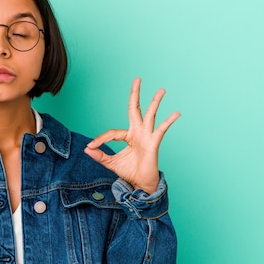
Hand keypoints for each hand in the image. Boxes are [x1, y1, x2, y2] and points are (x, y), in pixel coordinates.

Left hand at [84, 78, 179, 193]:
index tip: (90, 146)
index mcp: (128, 136)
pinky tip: (176, 113)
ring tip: (162, 90)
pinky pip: (161, 130)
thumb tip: (86, 149)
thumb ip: (99, 155)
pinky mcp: (154, 143)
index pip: (112, 132)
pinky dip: (168, 122)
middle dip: (135, 94)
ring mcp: (147, 136)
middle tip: (137, 79)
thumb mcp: (110, 163)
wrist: (141, 184)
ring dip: (155, 102)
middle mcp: (138, 132)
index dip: (100, 139)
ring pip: (150, 115)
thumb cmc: (129, 171)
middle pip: (135, 109)